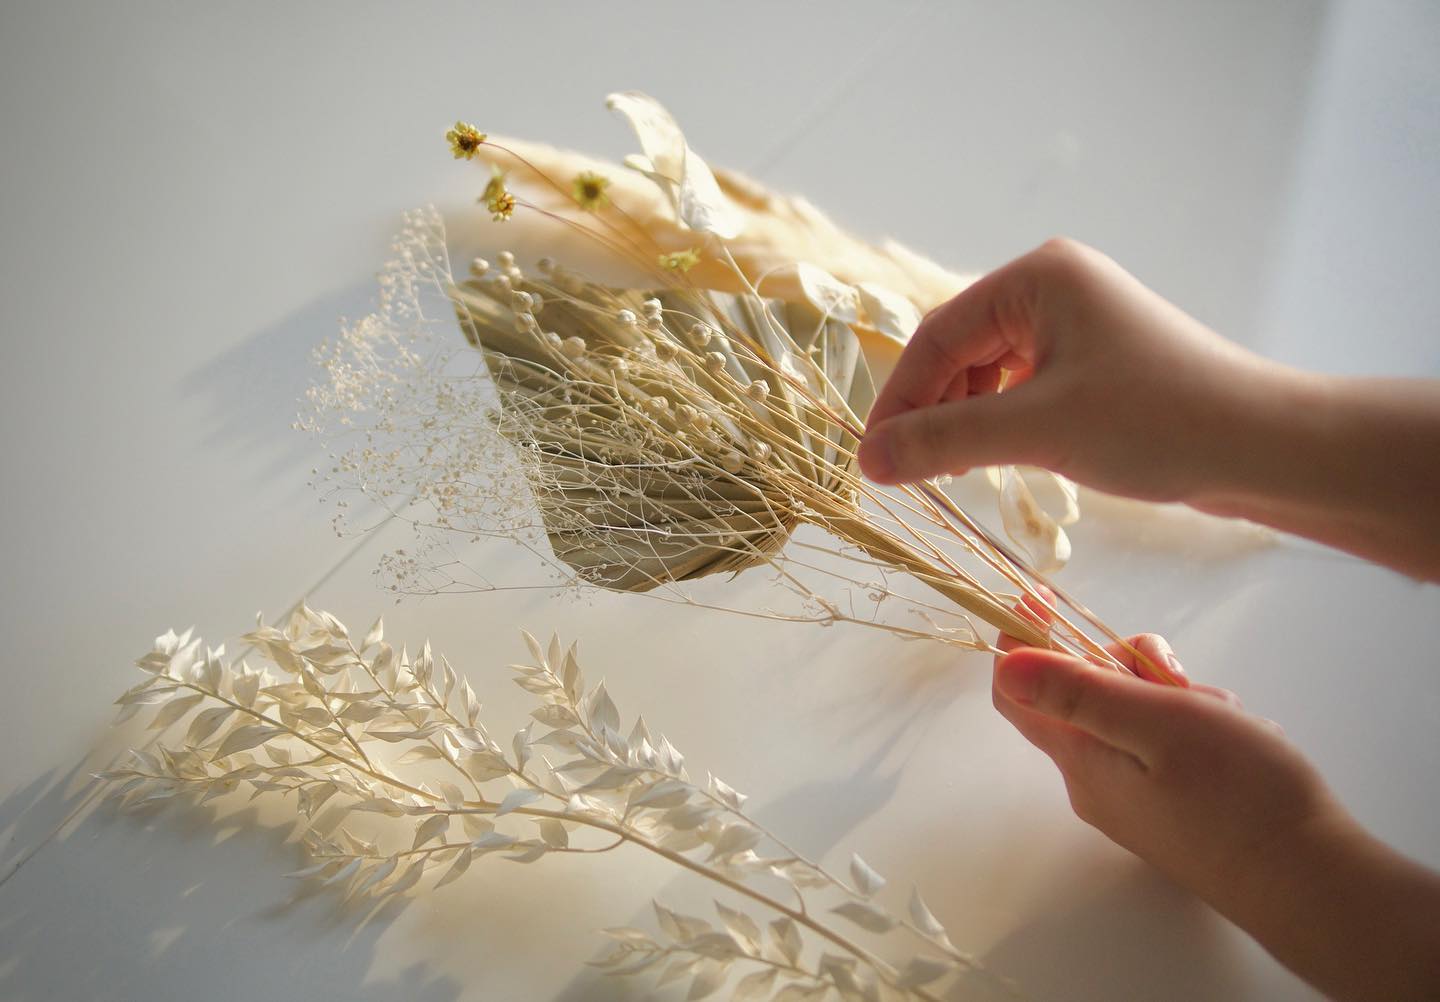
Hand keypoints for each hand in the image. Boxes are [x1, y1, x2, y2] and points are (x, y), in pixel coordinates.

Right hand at [858, 238, 1305, 504]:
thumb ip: (944, 442)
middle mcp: (1052, 288)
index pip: (937, 337)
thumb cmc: (1156, 422)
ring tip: (953, 475)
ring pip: (987, 373)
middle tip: (907, 476)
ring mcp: (1076, 323)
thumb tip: (867, 463)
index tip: (869, 462)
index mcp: (1037, 278)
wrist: (1264, 446)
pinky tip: (996, 462)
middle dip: (930, 413)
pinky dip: (999, 424)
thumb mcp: (1037, 431)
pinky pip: (1022, 387)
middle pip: (958, 352)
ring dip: (963, 422)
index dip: (896, 401)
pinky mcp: (1095, 361)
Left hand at [991, 597, 1439, 1000]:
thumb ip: (1080, 691)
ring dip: (1173, 696)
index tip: (1043, 596)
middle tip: (1177, 678)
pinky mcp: (1172, 806)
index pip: (1016, 693)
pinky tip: (1236, 736)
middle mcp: (1095, 781)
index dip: (1018, 640)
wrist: (1310, 881)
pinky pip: (1165, 743)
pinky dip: (1195, 724)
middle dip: (1129, 667)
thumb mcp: (1157, 723)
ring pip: (1133, 713)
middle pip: (1082, 692)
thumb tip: (1006, 663)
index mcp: (1080, 759)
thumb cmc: (1236, 796)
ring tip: (1221, 715)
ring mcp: (1134, 798)